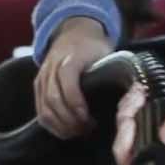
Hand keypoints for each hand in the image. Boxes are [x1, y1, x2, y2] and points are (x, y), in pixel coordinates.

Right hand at [35, 17, 113, 138]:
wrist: (74, 32)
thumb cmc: (93, 48)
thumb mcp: (106, 54)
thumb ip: (110, 75)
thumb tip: (126, 101)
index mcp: (70, 58)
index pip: (67, 83)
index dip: (76, 104)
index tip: (89, 119)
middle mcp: (52, 67)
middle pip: (53, 100)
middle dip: (70, 121)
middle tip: (86, 130)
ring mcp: (42, 77)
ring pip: (45, 109)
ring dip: (61, 126)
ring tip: (77, 132)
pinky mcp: (38, 86)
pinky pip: (40, 112)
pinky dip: (52, 126)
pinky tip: (66, 131)